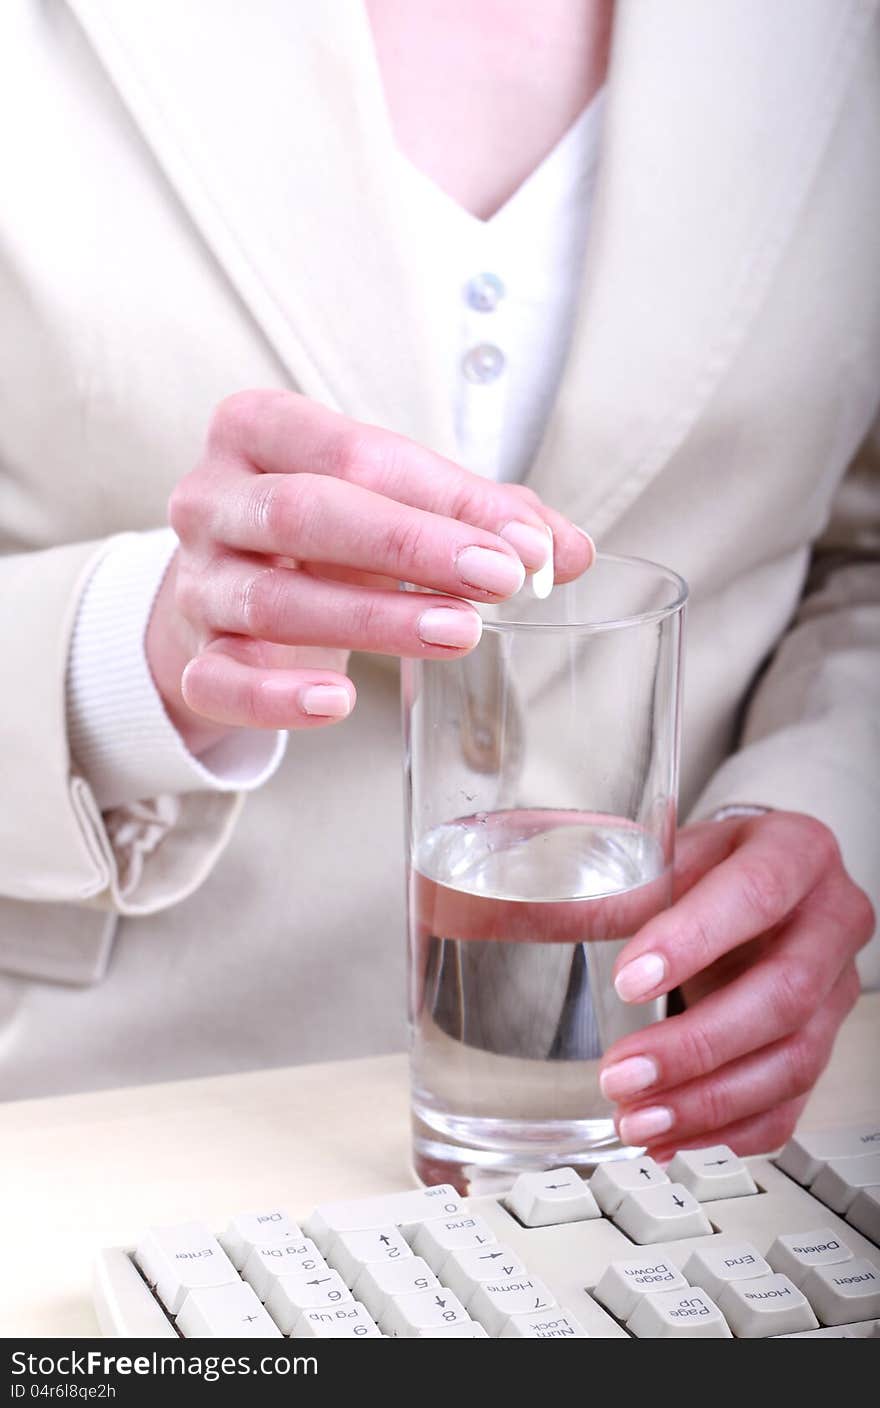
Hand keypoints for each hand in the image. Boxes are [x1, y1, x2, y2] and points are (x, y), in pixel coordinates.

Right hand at [147, 390, 592, 752]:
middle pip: (306, 513)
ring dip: (374, 619)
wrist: (218, 597)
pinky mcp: (189, 660)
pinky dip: (278, 698)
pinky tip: (338, 703)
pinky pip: (224, 682)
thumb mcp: (386, 506)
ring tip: (458, 633)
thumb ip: (476, 518)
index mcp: (260, 431)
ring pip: (275, 600)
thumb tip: (570, 551)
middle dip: (409, 545)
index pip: (357, 453)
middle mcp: (212, 498)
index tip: (526, 541)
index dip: (447, 498)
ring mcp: (195, 582)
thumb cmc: (317, 538)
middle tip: (498, 577)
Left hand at [598, 811, 873, 1157]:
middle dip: (697, 1046)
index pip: (754, 895)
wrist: (762, 884)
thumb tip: (489, 915)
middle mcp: (830, 921)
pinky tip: (670, 1139)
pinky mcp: (824, 1045)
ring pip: (792, 1062)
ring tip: (637, 1120)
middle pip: (783, 996)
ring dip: (708, 1103)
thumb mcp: (662, 856)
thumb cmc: (712, 865)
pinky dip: (726, 1132)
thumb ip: (597, 889)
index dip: (694, 941)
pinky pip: (789, 1104)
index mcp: (795, 851)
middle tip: (622, 1074)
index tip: (628, 981)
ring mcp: (836, 989)